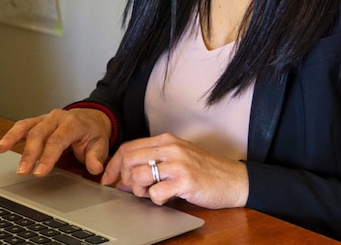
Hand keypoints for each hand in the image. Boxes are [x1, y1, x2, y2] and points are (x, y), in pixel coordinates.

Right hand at [0, 108, 110, 176]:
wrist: (91, 118)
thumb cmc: (92, 133)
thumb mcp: (100, 144)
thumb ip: (96, 157)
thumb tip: (95, 168)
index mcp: (73, 123)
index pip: (58, 140)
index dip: (48, 156)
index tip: (40, 172)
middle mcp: (57, 118)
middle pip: (39, 134)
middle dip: (30, 153)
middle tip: (23, 171)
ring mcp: (45, 118)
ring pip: (26, 127)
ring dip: (12, 139)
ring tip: (0, 150)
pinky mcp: (36, 122)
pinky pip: (21, 127)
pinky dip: (9, 136)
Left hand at [101, 133, 248, 208]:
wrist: (234, 179)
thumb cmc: (204, 170)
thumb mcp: (177, 158)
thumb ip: (152, 162)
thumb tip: (124, 177)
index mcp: (166, 140)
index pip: (128, 147)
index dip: (113, 165)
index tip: (107, 178)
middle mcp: (170, 148)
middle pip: (129, 160)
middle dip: (124, 179)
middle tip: (133, 189)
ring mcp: (178, 164)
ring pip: (139, 176)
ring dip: (139, 191)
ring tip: (151, 194)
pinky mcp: (185, 181)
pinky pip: (156, 193)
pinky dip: (155, 199)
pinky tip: (166, 198)